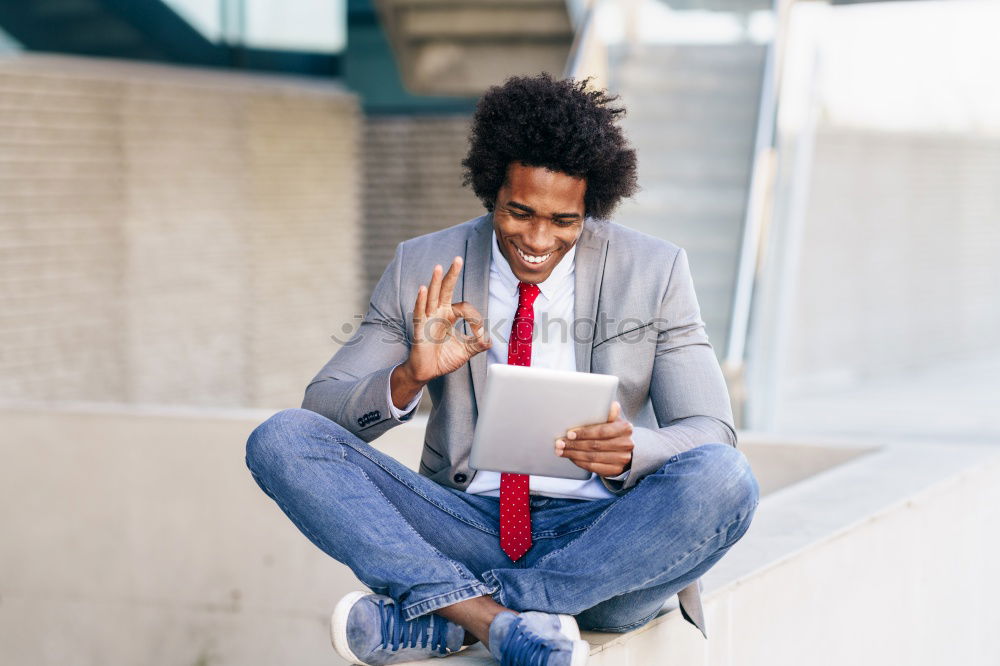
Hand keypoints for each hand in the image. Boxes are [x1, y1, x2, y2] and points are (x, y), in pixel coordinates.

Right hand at [404, 256, 491, 384]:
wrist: (427, 372)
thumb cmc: (443, 359)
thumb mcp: (465, 351)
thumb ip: (477, 344)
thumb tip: (490, 340)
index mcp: (449, 316)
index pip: (464, 308)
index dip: (475, 318)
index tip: (480, 334)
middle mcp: (438, 313)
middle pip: (445, 290)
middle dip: (452, 274)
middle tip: (458, 259)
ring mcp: (428, 319)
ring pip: (432, 296)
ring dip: (436, 282)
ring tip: (439, 267)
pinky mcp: (420, 328)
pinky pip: (420, 312)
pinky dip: (421, 300)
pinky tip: (423, 289)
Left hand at [554, 401, 633, 477]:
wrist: (625, 450)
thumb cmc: (614, 432)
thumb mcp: (613, 420)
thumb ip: (609, 414)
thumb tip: (613, 405)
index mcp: (625, 428)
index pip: (601, 431)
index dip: (584, 433)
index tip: (569, 434)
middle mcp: (626, 444)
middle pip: (595, 445)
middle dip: (574, 444)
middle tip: (560, 443)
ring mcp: (622, 459)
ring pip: (592, 457)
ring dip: (574, 454)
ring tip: (561, 450)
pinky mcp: (615, 470)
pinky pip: (593, 467)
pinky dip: (580, 462)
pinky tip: (571, 457)